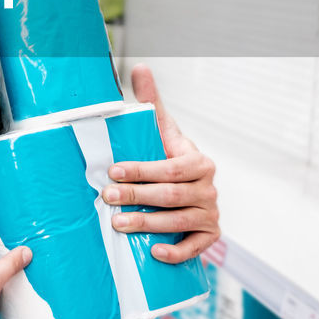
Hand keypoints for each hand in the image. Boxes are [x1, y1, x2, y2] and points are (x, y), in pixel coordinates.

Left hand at [101, 65, 218, 263]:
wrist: (188, 190)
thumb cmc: (168, 157)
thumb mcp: (162, 130)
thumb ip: (152, 101)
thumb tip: (140, 67)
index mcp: (199, 161)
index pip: (170, 166)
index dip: (142, 170)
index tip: (113, 170)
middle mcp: (208, 188)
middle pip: (171, 194)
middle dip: (137, 196)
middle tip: (107, 197)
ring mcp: (211, 214)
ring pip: (179, 221)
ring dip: (149, 224)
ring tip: (118, 224)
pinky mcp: (210, 236)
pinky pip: (196, 247)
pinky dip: (176, 251)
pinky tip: (154, 252)